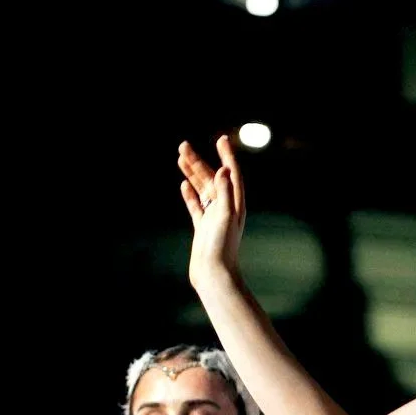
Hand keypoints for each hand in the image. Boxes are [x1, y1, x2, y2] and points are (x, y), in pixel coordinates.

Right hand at [176, 137, 248, 282]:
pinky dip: (190, 194)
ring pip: (202, 189)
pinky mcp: (203, 228)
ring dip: (192, 173)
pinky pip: (197, 206)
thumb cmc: (222, 248)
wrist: (214, 275)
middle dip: (198, 162)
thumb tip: (223, 170)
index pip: (231, 174)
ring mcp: (213, 218)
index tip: (221, 139)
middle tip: (183, 146)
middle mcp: (226, 209)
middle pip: (211, 179)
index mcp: (235, 204)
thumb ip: (226, 193)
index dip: (227, 156)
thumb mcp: (225, 217)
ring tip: (180, 157)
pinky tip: (184, 184)